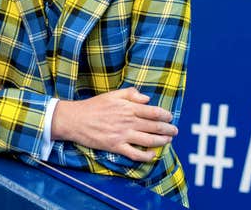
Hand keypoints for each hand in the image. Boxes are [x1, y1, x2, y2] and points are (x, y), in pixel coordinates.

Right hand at [51, 88, 177, 161]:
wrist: (76, 119)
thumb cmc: (94, 106)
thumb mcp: (112, 95)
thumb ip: (130, 94)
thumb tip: (147, 99)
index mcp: (128, 108)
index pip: (153, 112)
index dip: (165, 115)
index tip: (170, 117)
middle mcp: (128, 122)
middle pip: (154, 127)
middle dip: (168, 129)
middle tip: (175, 131)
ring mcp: (122, 135)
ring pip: (148, 140)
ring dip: (161, 141)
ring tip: (168, 141)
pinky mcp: (115, 147)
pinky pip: (135, 154)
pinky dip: (146, 156)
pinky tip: (152, 155)